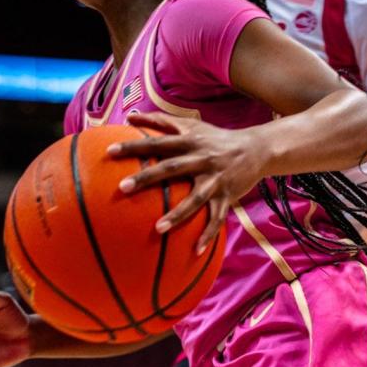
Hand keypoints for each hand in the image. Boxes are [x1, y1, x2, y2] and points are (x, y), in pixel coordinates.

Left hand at [109, 113, 266, 252]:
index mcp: (190, 142)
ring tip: (157, 228)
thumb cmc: (216, 138)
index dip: (135, 145)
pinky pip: (217, 218)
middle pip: (172, 168)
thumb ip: (161, 121)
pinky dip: (208, 234)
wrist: (256, 149)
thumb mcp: (192, 125)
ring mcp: (215, 179)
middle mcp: (202, 159)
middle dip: (148, 178)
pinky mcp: (227, 195)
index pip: (159, 142)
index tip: (110, 151)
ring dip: (177, 214)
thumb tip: (130, 116)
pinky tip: (196, 251)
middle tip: (122, 187)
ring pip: (195, 198)